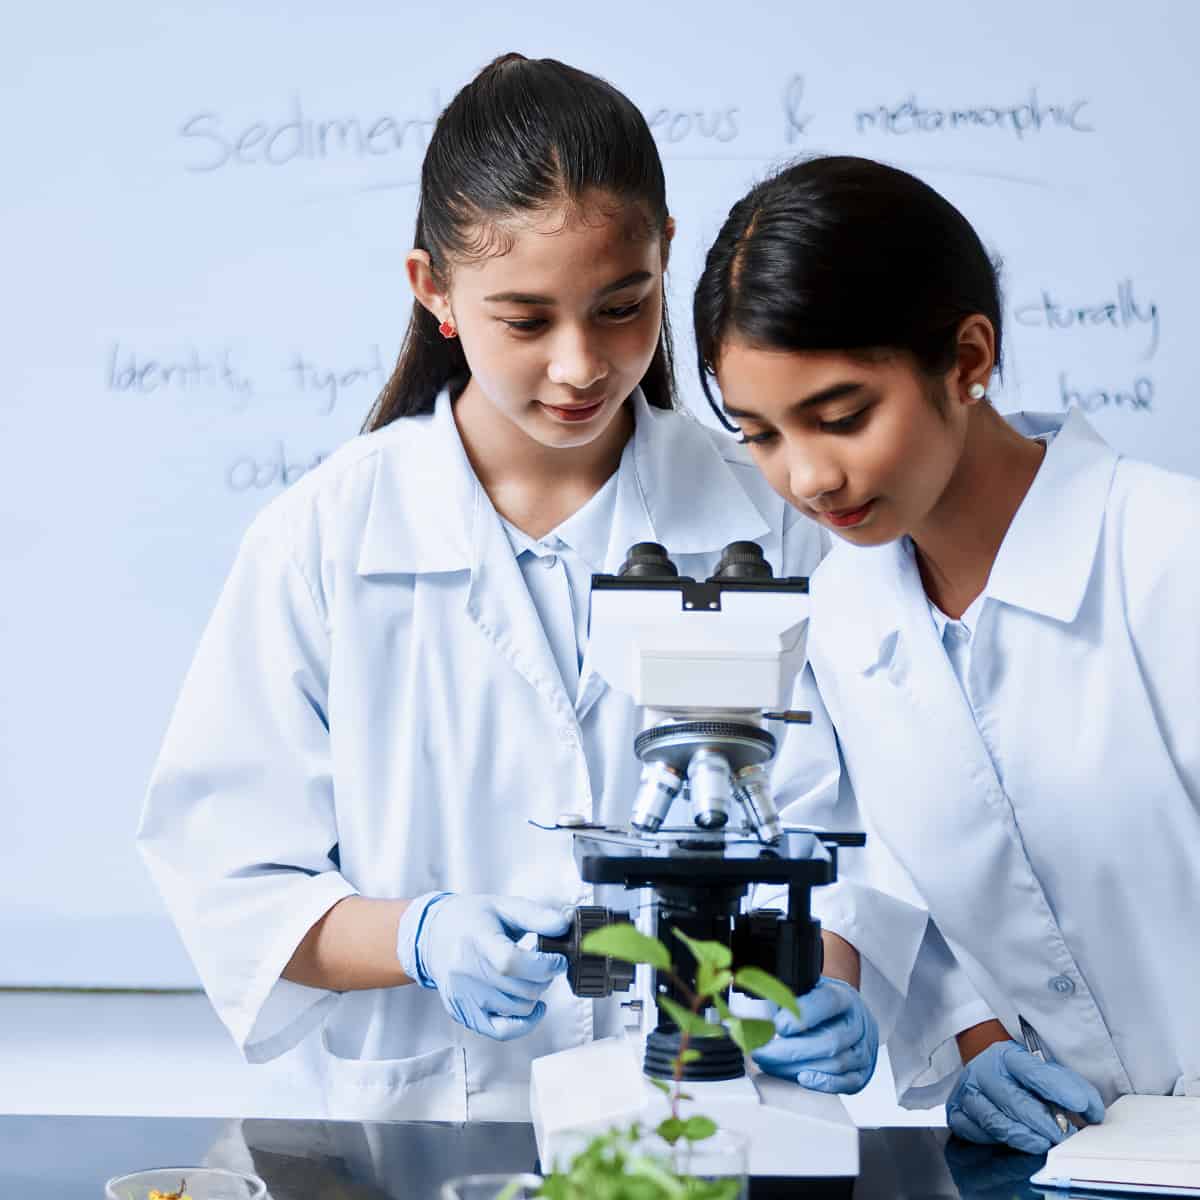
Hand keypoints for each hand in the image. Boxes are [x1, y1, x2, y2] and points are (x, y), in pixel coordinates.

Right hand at [396, 893, 568, 1040]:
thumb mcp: (503, 906)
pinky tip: (533, 1008)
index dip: (543, 965)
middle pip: (519, 989)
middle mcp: (466, 971)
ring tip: (531, 977)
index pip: (510, 963)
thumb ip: (536, 915)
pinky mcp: (464, 1013)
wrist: (432, 936)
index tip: (558, 960)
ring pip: (517, 1009)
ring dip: (535, 995)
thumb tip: (565, 925)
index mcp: (475, 939)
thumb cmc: (469, 919)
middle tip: (546, 965)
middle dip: (544, 978)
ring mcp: (464, 996)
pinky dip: (524, 1024)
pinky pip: (500, 1031)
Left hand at [751, 976, 878, 1092]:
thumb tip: (754, 1007)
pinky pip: (846, 1082)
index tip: (778, 1025)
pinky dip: (822, 1083)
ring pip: (835, 1064)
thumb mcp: (807, 989)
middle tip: (762, 1051)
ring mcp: (862, 1049)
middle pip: (830, 1041)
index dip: (803, 1014)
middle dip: (790, 1050)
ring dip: (798, 1067)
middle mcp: (857, 1023)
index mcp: (844, 998)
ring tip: (770, 1063)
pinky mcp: (861, 1072)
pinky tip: (800, 1078)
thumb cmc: (823, 1003)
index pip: (827, 1002)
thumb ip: (786, 996)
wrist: (849, 1014)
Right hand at [947, 1040, 1104, 1154]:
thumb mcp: (1048, 1074)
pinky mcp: (956, 1113)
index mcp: (1007, 1055)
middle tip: (1064, 1137)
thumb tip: (1094, 1113)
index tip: (1080, 1104)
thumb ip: (1073, 1089)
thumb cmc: (1022, 1080)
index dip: (1057, 1087)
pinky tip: (1013, 1141)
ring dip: (1024, 1137)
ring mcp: (967, 1093)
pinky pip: (975, 1133)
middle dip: (1043, 1123)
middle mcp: (983, 1071)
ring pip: (995, 1120)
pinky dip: (996, 1141)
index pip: (1032, 1070)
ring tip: (1043, 1144)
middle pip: (1014, 1100)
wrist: (987, 1074)